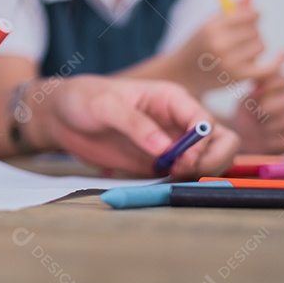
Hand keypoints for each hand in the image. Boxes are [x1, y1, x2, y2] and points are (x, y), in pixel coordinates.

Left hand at [30, 76, 239, 177]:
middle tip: (185, 173)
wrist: (61, 116)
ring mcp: (171, 144)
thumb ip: (135, 124)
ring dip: (198, 174)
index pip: (205, 122)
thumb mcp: (105, 106)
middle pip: (221, 142)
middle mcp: (178, 122)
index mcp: (172, 99)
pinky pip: (182, 176)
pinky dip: (180, 184)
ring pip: (208, 161)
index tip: (184, 159)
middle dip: (213, 160)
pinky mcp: (159, 163)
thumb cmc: (83, 98)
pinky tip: (160, 184)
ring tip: (169, 178)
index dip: (203, 143)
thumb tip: (165, 149)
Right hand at [174, 0, 281, 92]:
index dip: (253, 15)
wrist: (181, 74)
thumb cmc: (198, 45)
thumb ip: (231, 10)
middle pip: (255, 30)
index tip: (252, 18)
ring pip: (261, 45)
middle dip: (251, 33)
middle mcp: (220, 43)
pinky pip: (267, 67)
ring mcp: (229, 61)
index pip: (248, 15)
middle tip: (240, 39)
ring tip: (241, 51)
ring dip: (255, 46)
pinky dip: (278, 60)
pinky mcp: (237, 76)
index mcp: (212, 27)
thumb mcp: (210, 25)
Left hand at [228, 54, 283, 153]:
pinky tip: (262, 138)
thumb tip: (248, 64)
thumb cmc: (245, 114)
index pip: (282, 78)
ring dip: (268, 124)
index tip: (252, 92)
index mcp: (277, 90)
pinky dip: (271, 140)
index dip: (269, 84)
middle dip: (269, 106)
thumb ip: (251, 85)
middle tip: (256, 111)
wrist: (245, 139)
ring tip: (257, 125)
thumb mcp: (245, 99)